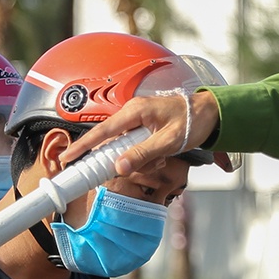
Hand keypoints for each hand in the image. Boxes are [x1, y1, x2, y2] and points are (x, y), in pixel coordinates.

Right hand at [62, 90, 219, 176]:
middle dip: (123, 158)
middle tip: (138, 165)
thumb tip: (119, 167)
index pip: (102, 131)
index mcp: (135, 112)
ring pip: (126, 148)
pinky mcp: (144, 127)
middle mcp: (132, 113)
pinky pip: (136, 146)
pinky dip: (147, 156)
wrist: (210, 113)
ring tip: (162, 157)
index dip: (83, 146)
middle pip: (112, 142)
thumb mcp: (169, 141)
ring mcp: (138, 120)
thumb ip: (143, 154)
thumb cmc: (192, 121)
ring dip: (141, 159)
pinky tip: (163, 156)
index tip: (67, 158)